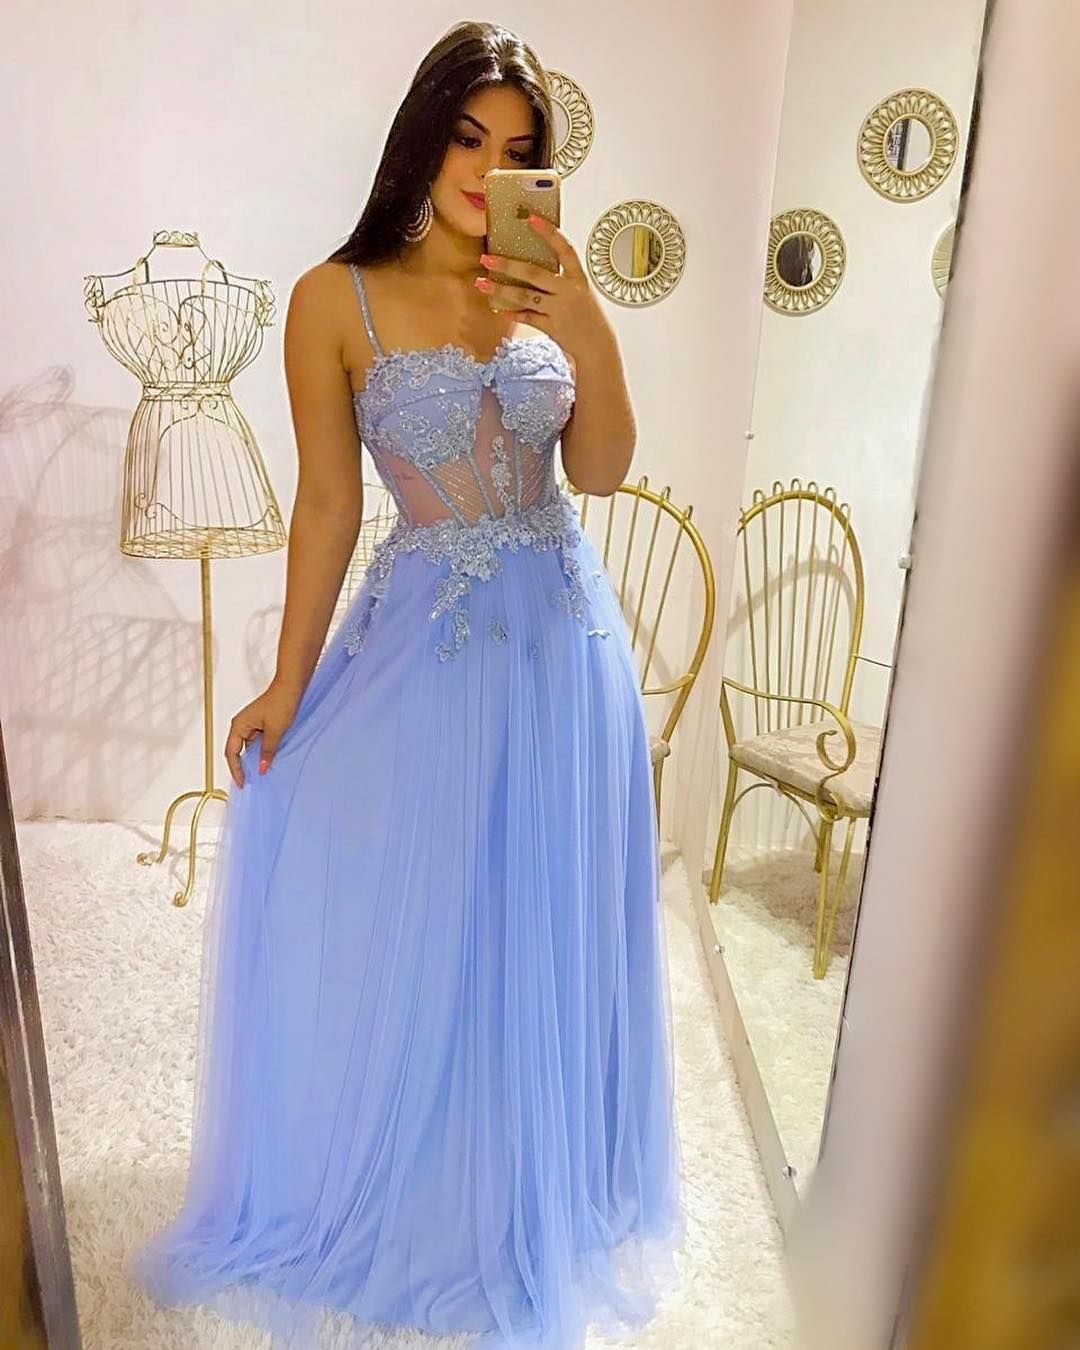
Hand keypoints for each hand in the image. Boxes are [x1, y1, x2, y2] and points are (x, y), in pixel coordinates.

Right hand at [224, 678, 303, 787]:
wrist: (292, 686)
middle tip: (251, 782)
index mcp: (239, 725)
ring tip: (262, 773)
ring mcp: (251, 724)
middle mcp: (242, 725)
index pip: (232, 753)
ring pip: (250, 747)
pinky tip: (270, 759)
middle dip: (244, 767)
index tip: (242, 783)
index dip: (236, 770)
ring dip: (255, 759)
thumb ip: (267, 751)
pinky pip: (258, 741)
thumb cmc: (281, 702)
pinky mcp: (261, 723)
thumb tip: (262, 768)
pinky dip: (262, 751)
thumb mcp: (275, 731)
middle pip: (238, 751)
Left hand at [477, 215, 610, 359]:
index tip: (532, 218)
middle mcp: (569, 292)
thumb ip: (562, 276)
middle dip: (508, 265)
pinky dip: (513, 312)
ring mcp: (560, 310)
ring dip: (501, 289)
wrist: (597, 344)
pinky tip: (498, 306)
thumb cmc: (586, 314)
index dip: (550, 233)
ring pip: (526, 297)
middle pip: (534, 274)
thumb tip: (534, 260)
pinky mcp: (552, 327)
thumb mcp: (580, 290)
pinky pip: (527, 317)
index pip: (565, 249)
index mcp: (578, 278)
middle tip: (487, 257)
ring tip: (482, 282)